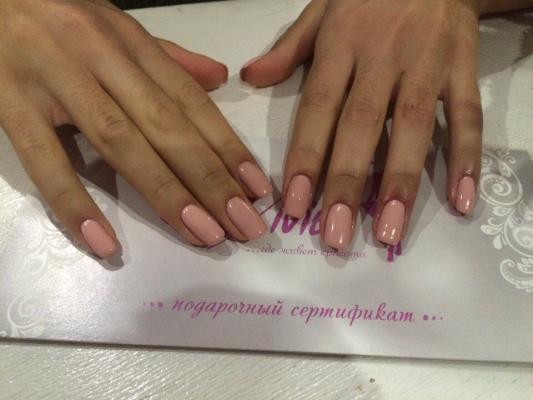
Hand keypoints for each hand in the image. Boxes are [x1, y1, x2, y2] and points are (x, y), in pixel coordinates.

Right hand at [0, 0, 271, 258]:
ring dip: (168, 194)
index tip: (256, 190)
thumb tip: (219, 80)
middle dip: (212, 180)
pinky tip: (105, 242)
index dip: (228, 148)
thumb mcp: (116, 26)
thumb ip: (169, 57)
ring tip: (204, 234)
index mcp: (132, 43)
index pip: (191, 103)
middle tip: (245, 224)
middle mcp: (102, 59)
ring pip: (122, 143)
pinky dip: (76, 203)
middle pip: (167, 128)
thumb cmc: (54, 13)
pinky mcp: (10, 103)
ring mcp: (56, 81)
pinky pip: (46, 160)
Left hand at [241, 0, 482, 249]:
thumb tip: (250, 78)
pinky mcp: (463, 68)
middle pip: (362, 127)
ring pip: (413, 128)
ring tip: (387, 233)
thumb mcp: (322, 9)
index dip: (305, 159)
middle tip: (336, 236)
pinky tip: (461, 202)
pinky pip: (467, 115)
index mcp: (341, 45)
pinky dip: (466, 158)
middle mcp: (381, 58)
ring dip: (400, 183)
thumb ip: (289, 49)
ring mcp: (426, 65)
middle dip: (347, 184)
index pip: (318, 109)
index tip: (293, 206)